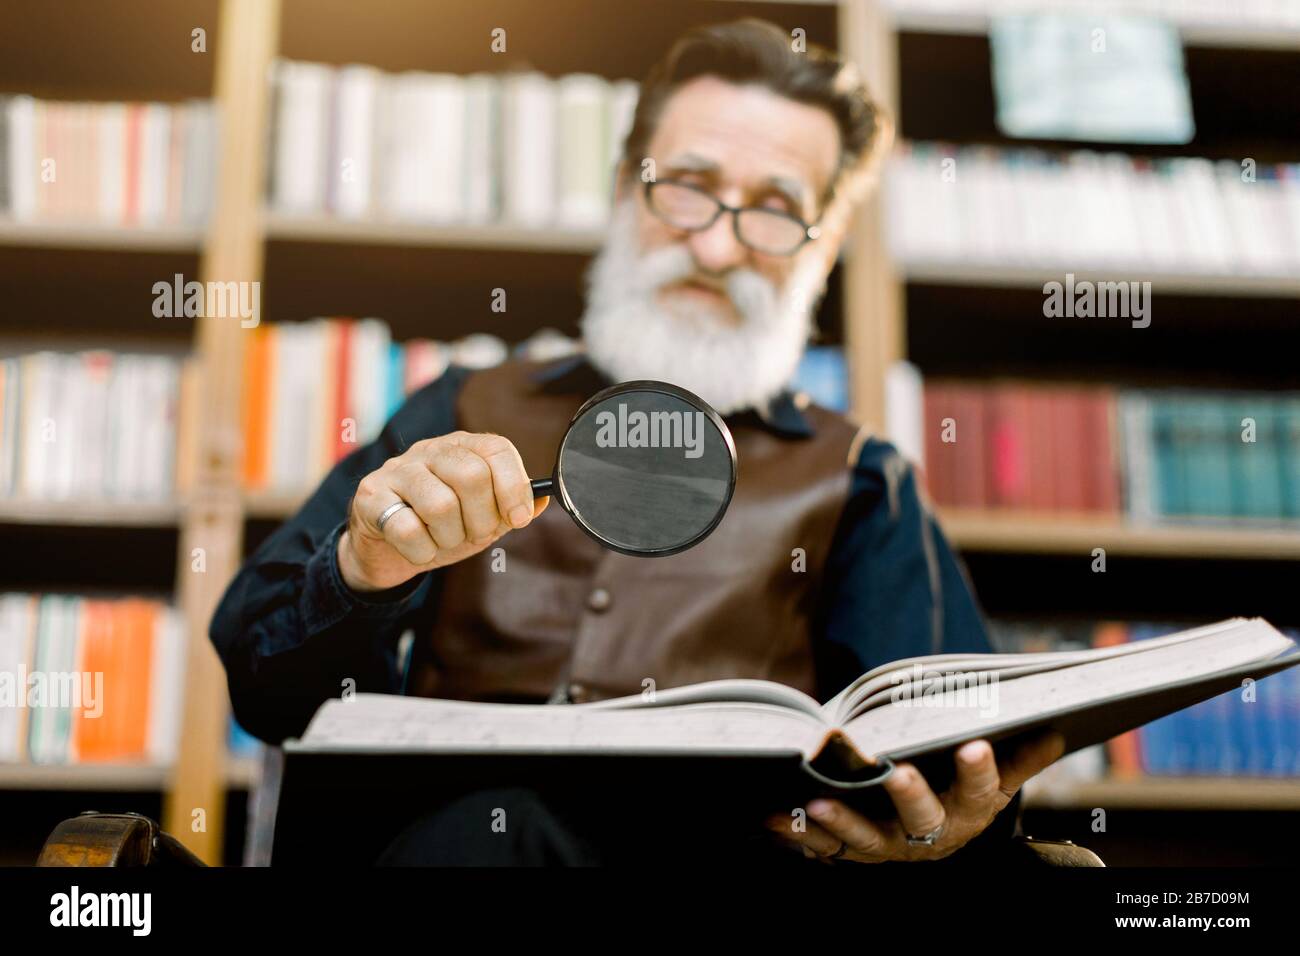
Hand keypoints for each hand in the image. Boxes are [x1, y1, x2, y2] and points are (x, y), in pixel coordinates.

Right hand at [338, 431, 548, 591]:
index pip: (496, 448)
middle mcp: (428, 450)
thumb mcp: (483, 517)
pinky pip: (406, 528)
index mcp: (461, 447)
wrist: (389, 549)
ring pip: (440, 505)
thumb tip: (542, 499)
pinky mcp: (370, 495)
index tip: (517, 518)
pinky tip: (419, 548)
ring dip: (451, 537)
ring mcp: (396, 470)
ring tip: (444, 541)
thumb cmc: (442, 527)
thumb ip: (512, 508)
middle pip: (471, 475)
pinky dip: (422, 550)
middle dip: (482, 519)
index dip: (513, 486)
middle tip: (475, 534)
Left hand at [764, 730, 1065, 862]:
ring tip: (818, 802)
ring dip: (842, 824)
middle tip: (895, 772)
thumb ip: (1018, 755)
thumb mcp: (996, 776)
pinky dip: (798, 835)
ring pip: (868, 840)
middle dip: (910, 795)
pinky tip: (773, 818)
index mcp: (970, 808)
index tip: (975, 744)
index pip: (983, 789)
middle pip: (923, 818)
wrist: (931, 837)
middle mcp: (932, 832)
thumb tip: (1056, 727)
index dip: (980, 770)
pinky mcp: (854, 852)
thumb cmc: (960, 788)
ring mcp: (891, 846)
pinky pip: (824, 848)